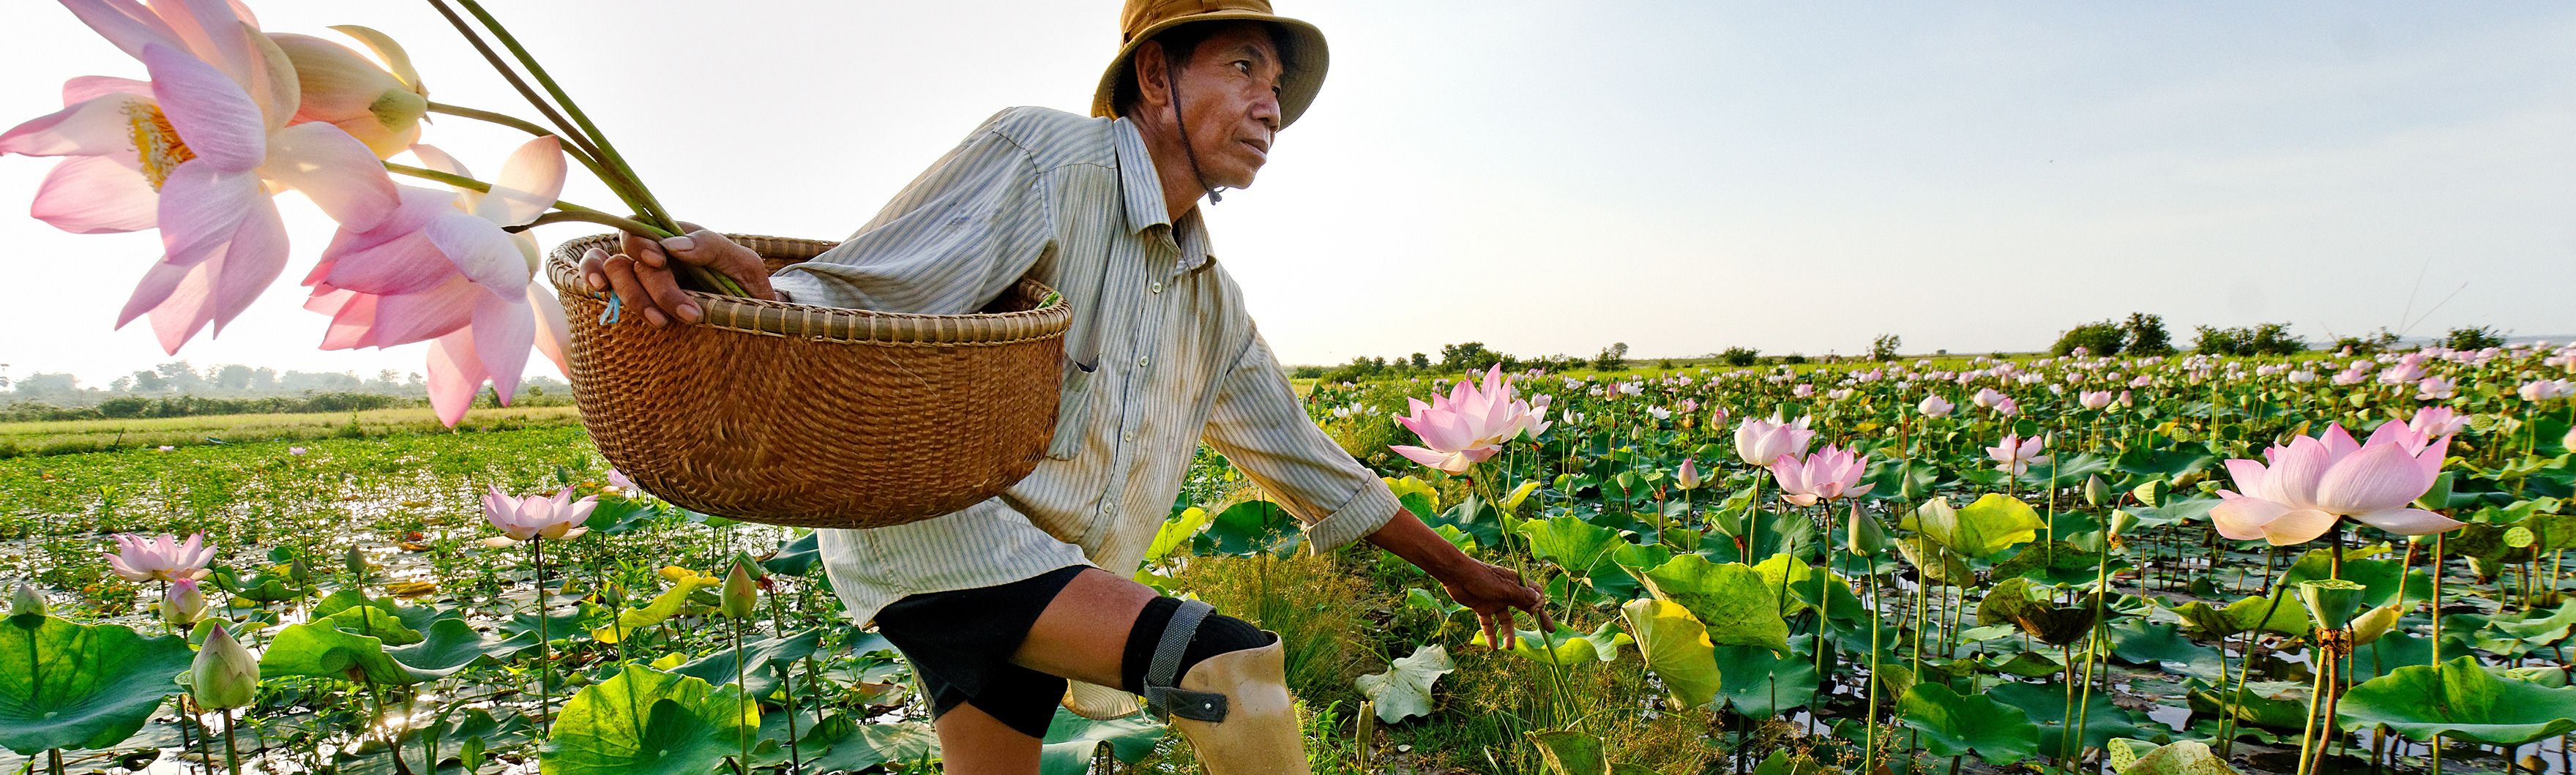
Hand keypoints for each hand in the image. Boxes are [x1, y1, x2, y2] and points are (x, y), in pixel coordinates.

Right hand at [576, 221, 778, 326]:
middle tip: (689, 315)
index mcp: (678, 238)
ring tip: (660, 322)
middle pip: (633, 257)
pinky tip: (599, 291)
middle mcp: (653, 252)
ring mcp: (639, 272)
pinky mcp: (633, 295)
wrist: (749, 317)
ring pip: (615, 269)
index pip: (645, 228)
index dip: (644, 244)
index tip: (660, 261)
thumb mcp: (743, 264)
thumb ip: (712, 248)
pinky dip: (590, 277)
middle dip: (659, 289)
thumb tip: (672, 245)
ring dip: (632, 296)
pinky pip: (602, 278)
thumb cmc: (745, 286)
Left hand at [1434, 559, 1553, 650]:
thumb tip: (1539, 600)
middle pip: (1525, 607)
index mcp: (1515, 582)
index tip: (1536, 612)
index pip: (1535, 593)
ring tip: (1509, 647)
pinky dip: (1491, 634)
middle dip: (1537, 619)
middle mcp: (1507, 592)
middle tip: (1549, 631)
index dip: (1539, 603)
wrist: (1455, 574)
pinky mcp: (1482, 607)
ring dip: (1508, 633)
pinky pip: (1489, 623)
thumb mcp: (1503, 587)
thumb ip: (1520, 595)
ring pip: (1506, 619)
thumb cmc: (1480, 576)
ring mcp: (1495, 600)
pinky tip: (1493, 647)